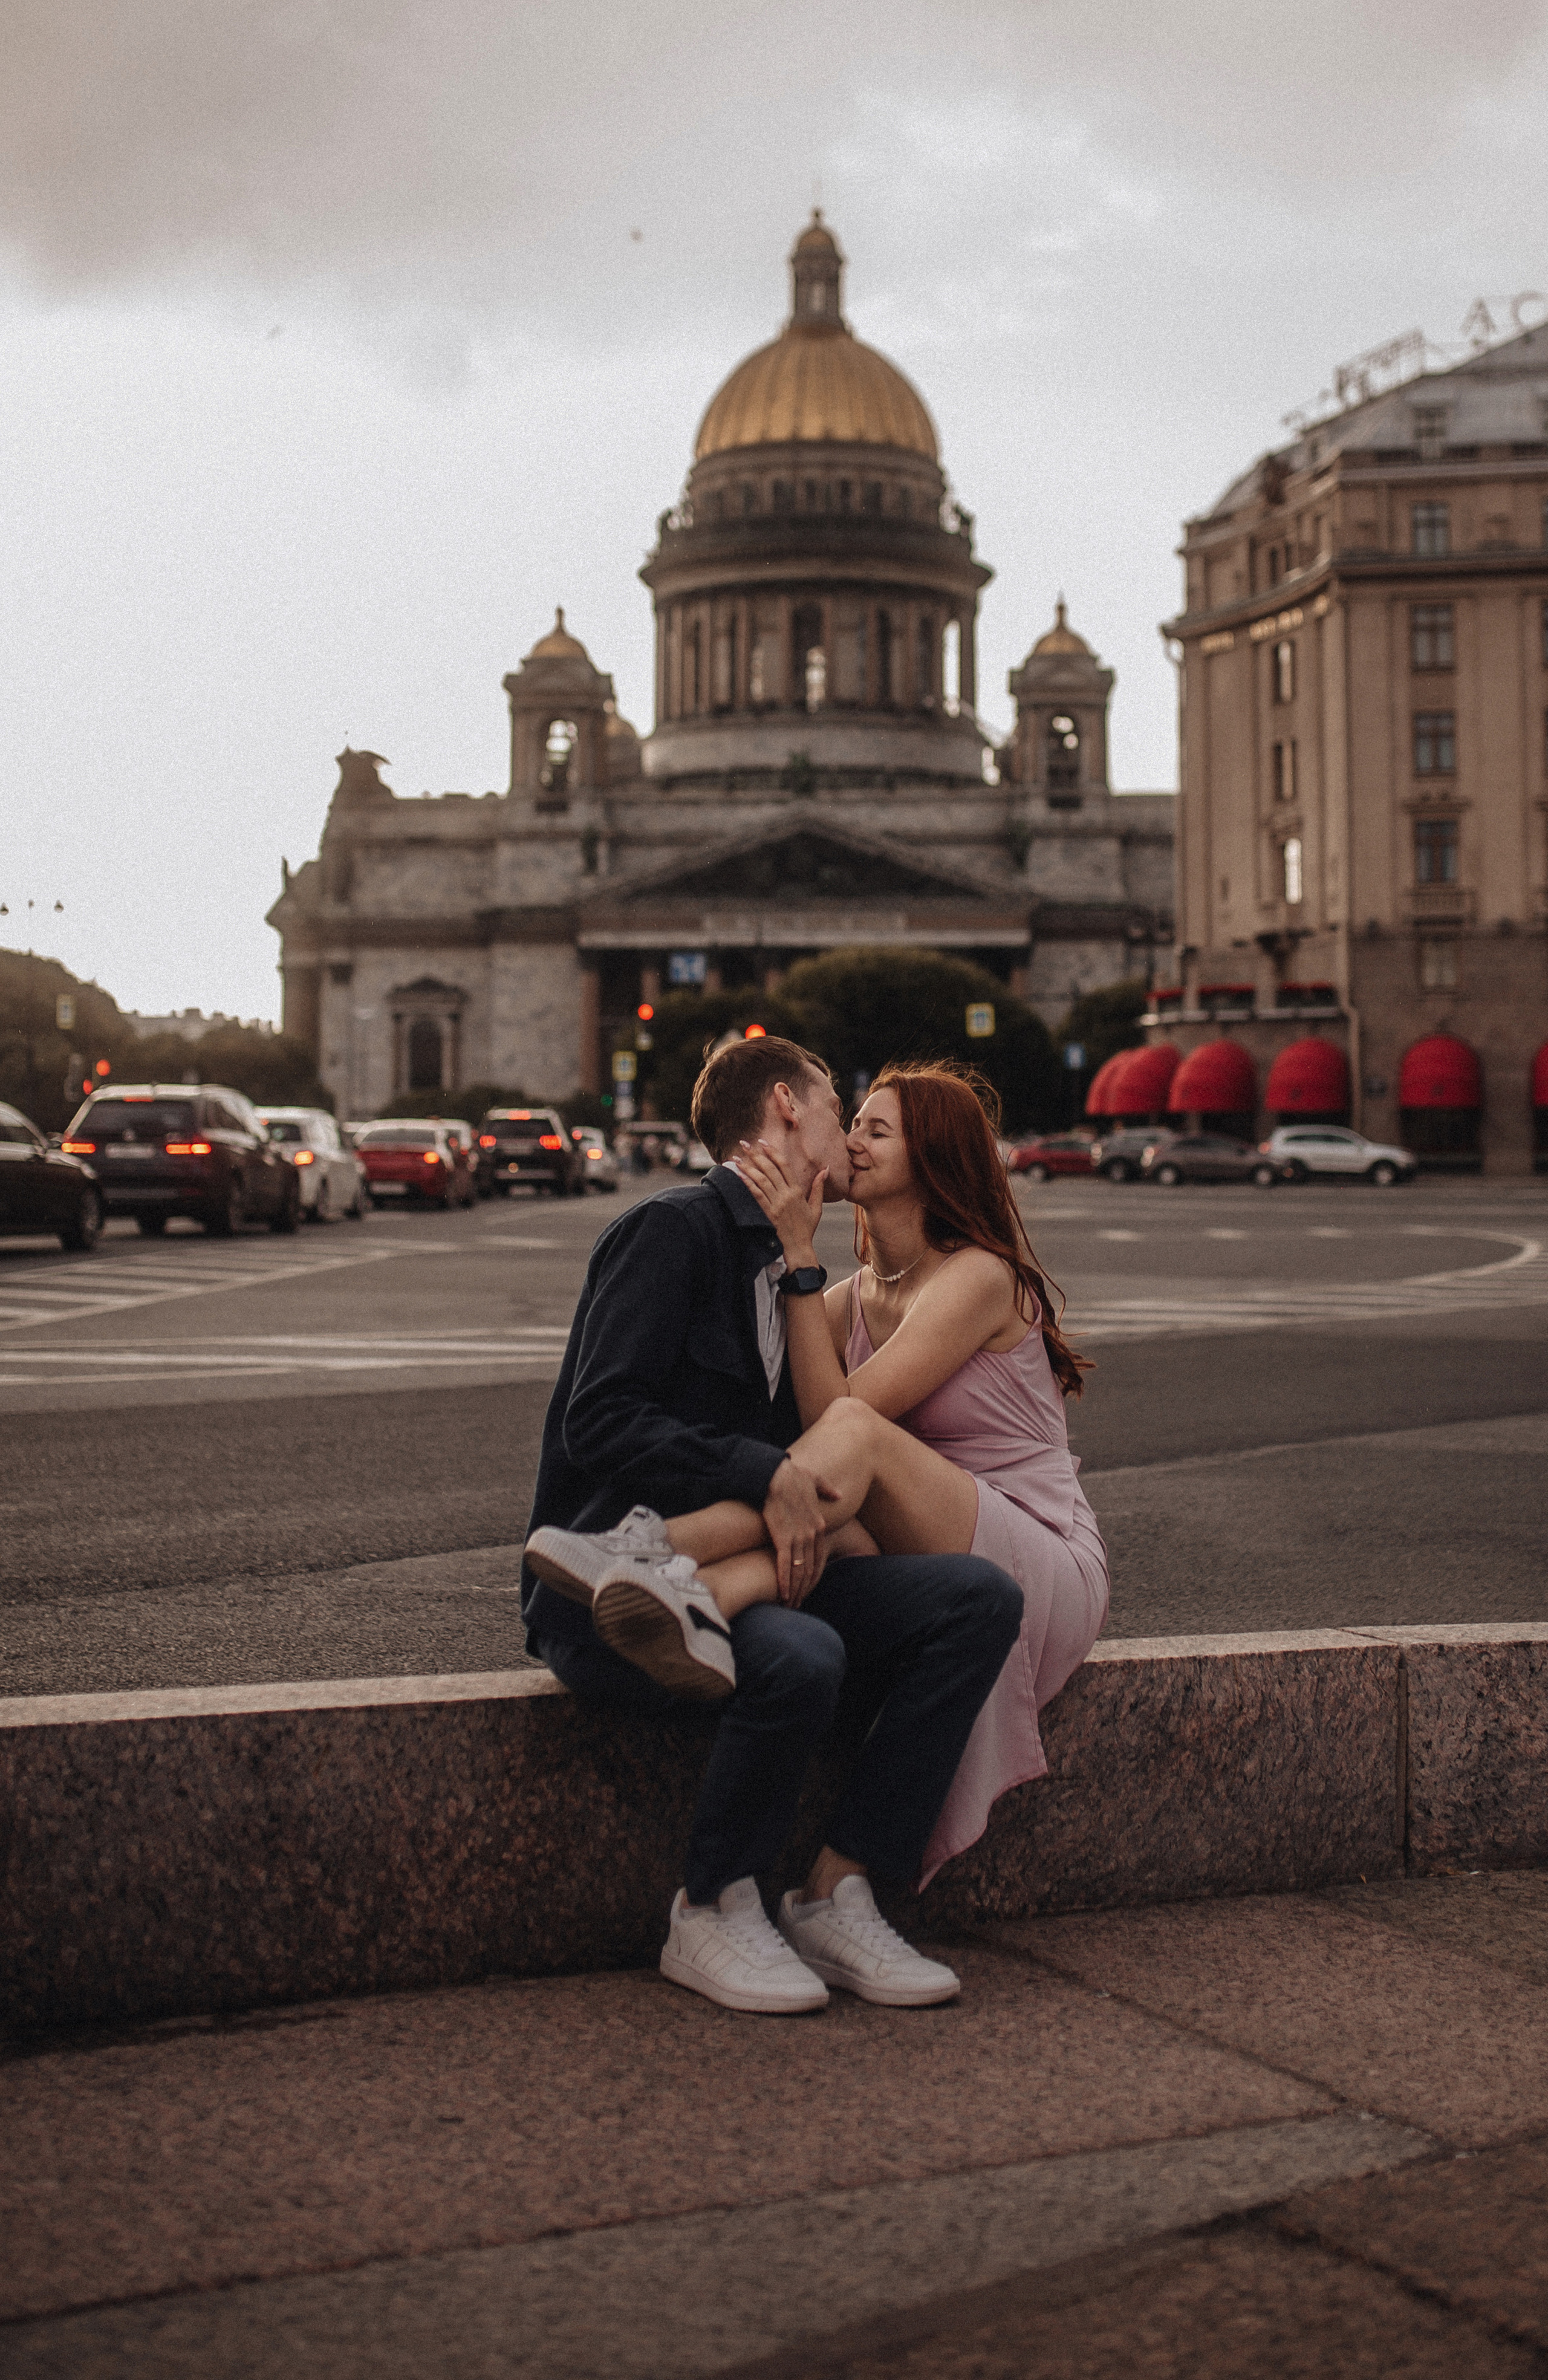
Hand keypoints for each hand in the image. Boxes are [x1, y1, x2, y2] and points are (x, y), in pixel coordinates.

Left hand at [737, 1137, 823, 1264]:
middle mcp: (787, 1195)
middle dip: (756, 1155)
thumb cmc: (807, 1229)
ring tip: (736, 1157)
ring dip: (748, 1167)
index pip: (784, 1166)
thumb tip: (825, 1168)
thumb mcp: (816, 1207)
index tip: (763, 1142)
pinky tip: (739, 1175)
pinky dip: (748, 1183)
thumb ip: (818, 1187)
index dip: (773, 1152)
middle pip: (770, 1170)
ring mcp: (777, 1204)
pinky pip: (757, 1195)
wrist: (798, 1248)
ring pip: (762, 1180)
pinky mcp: (769, 1214)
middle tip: (744, 1143)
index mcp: (798, 1191)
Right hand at [763, 1456, 840, 1603]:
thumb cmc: (792, 1476)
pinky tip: (783, 1594)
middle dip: (804, 1589)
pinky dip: (784, 1581)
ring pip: (799, 1570)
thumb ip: (828, 1490)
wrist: (774, 1475)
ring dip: (795, 1590)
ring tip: (791, 1605)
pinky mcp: (782, 1538)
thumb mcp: (815, 1481)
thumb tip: (839, 1495)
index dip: (814, 1575)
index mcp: (819, 1525)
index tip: (808, 1587)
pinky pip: (785, 1565)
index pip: (819, 1557)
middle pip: (810, 1568)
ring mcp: (798, 1538)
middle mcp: (811, 1534)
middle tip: (799, 1604)